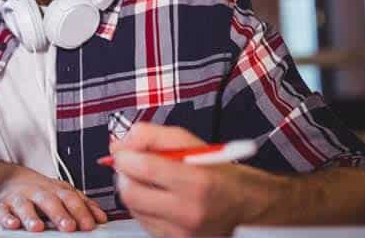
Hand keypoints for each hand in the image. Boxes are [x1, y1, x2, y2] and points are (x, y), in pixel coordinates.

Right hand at [0, 165, 107, 231]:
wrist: (10, 180)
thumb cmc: (41, 191)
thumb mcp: (62, 193)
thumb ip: (82, 204)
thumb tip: (101, 218)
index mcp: (55, 190)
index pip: (70, 198)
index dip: (80, 211)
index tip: (89, 225)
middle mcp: (37, 192)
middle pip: (49, 201)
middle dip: (59, 214)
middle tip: (69, 227)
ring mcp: (19, 198)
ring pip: (24, 206)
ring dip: (31, 217)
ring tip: (38, 228)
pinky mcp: (1, 206)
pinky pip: (2, 211)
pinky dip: (7, 218)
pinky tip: (13, 225)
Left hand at [110, 124, 284, 237]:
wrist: (244, 206)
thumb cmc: (217, 172)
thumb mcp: (190, 142)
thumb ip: (152, 136)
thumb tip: (120, 143)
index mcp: (197, 183)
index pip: (144, 168)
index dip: (124, 157)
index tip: (121, 151)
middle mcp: (189, 212)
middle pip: (131, 193)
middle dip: (124, 175)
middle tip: (129, 164)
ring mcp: (181, 233)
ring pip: (133, 209)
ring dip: (132, 190)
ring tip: (148, 181)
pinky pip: (143, 222)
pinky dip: (142, 207)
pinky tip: (156, 197)